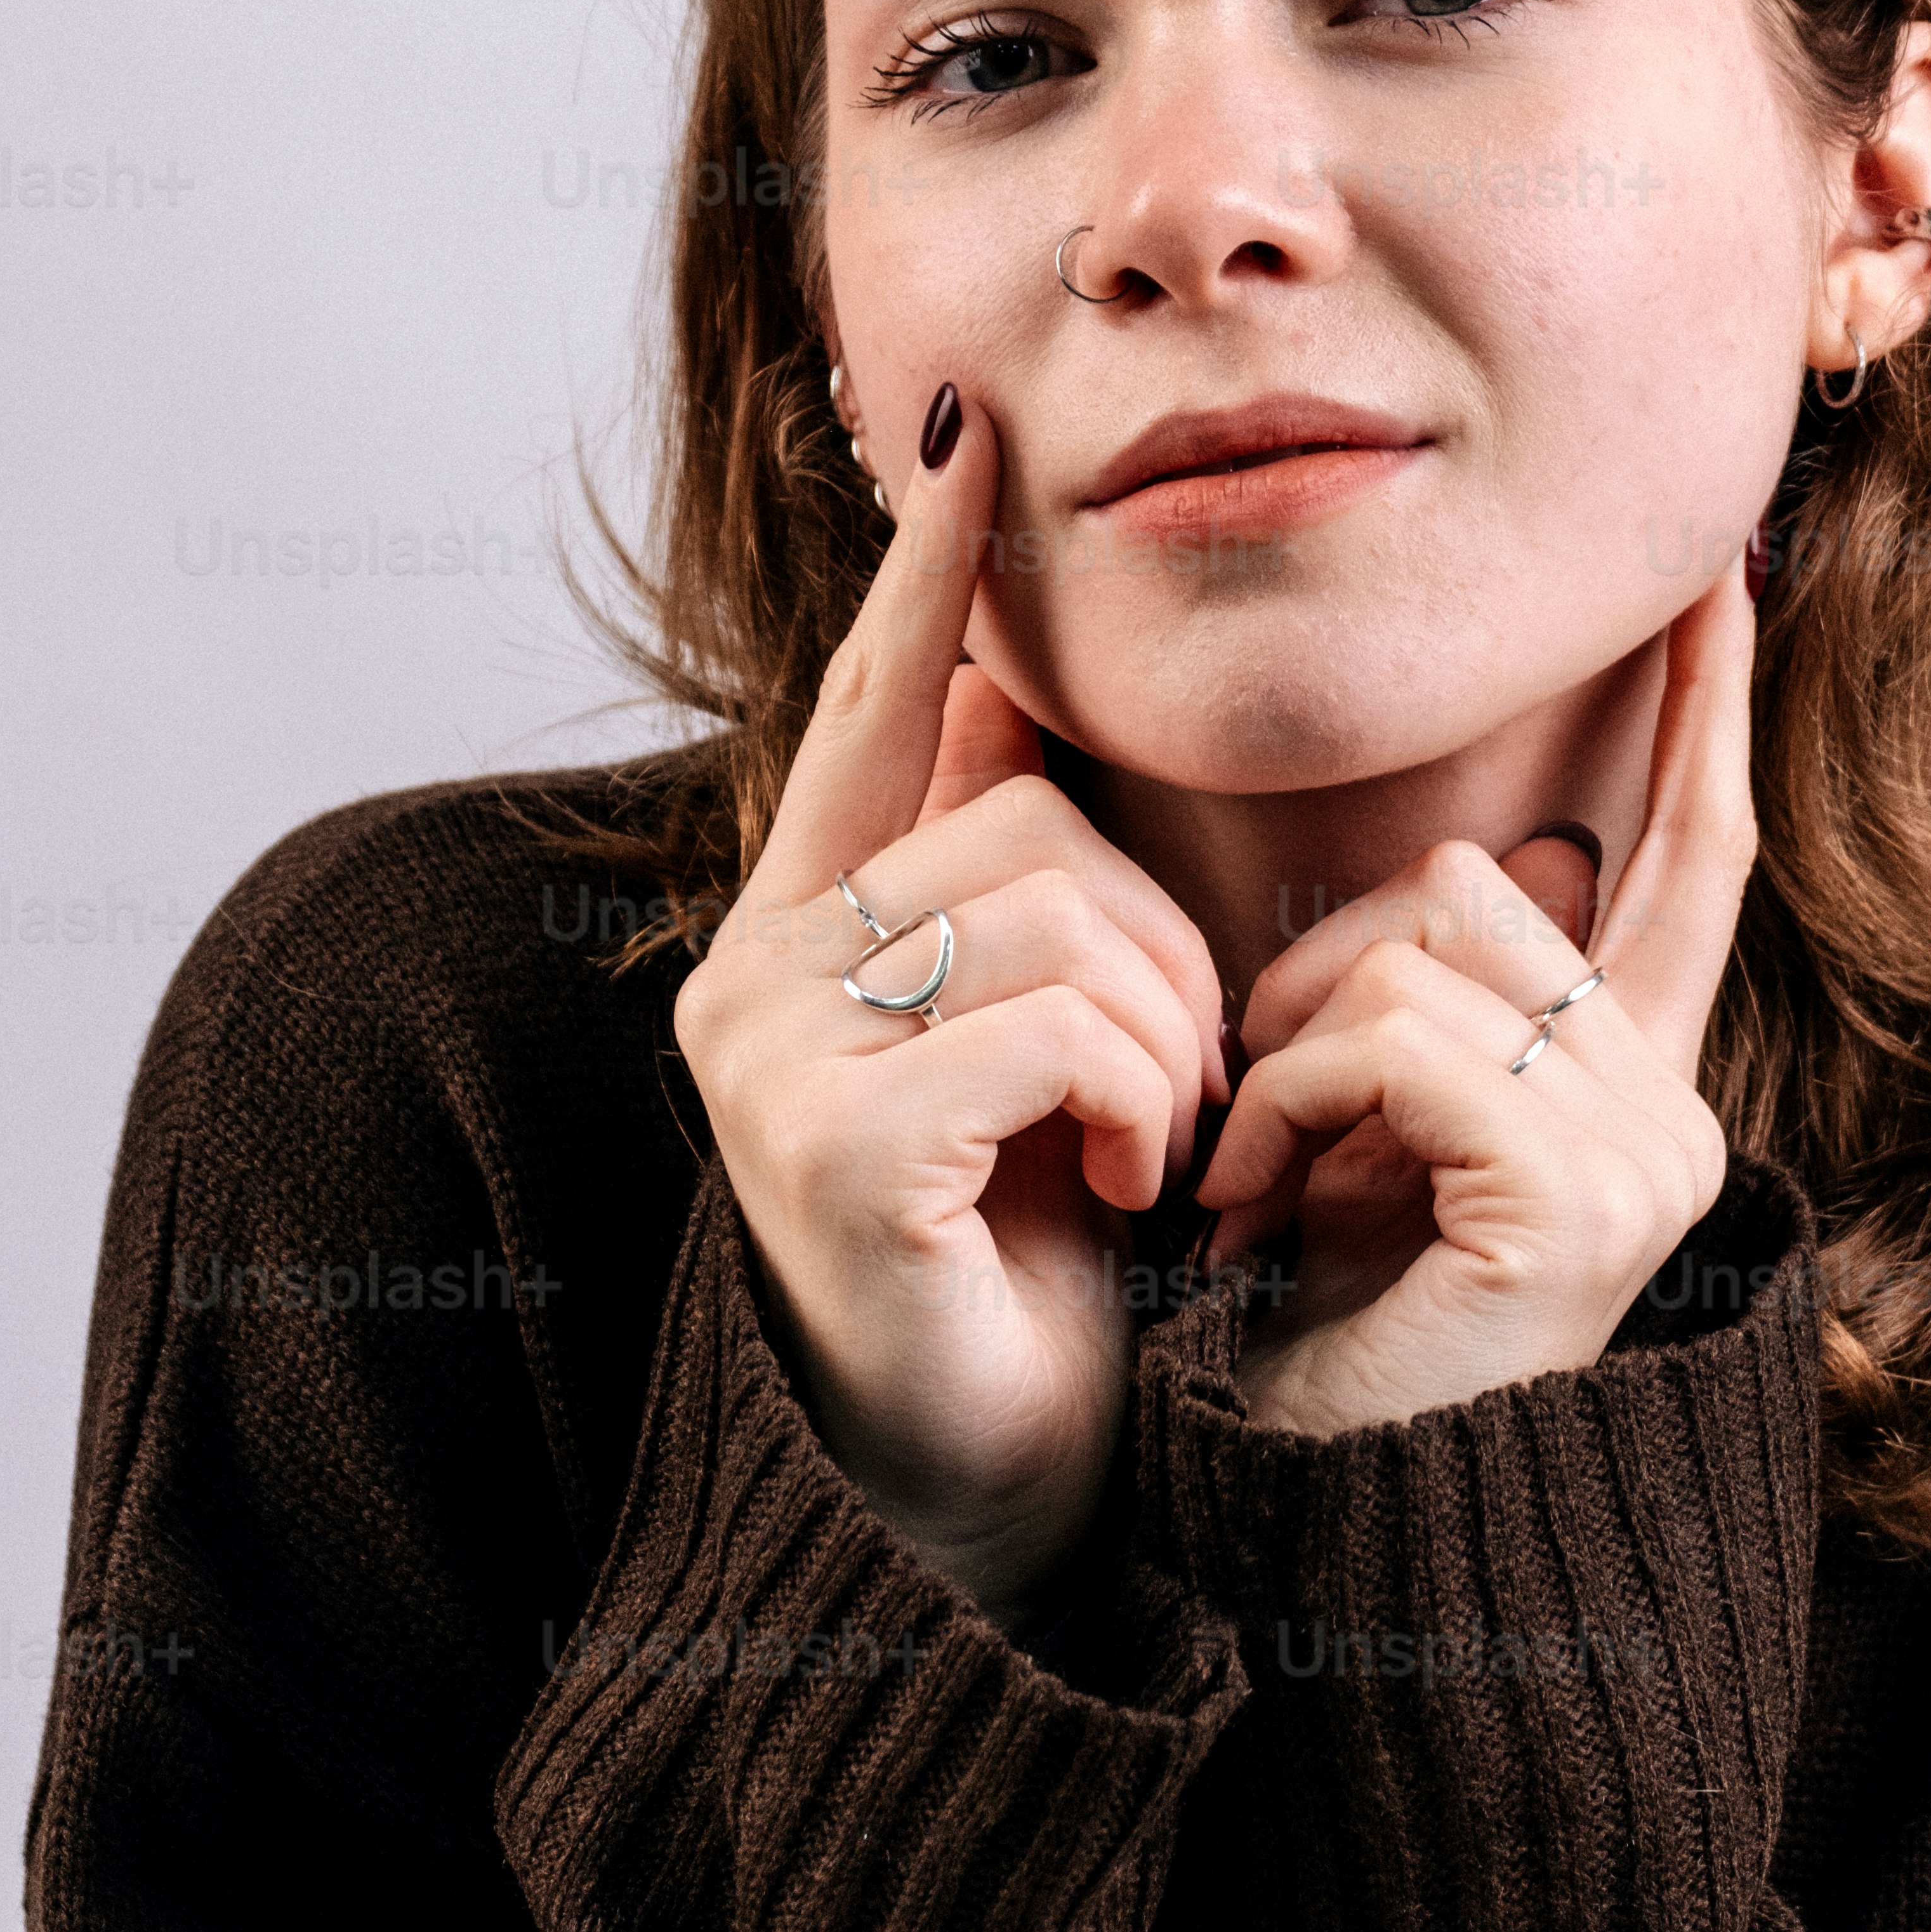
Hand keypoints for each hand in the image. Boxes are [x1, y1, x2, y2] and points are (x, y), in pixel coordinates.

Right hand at [670, 394, 1227, 1618]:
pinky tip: (1128, 1182)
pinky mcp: (828, 1145)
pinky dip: (1129, 1096)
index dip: (928, 577)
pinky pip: (1043, 1025)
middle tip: (1173, 1089)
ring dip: (1158, 1032)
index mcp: (806, 932)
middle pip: (1019, 819)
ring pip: (1050, 913)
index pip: (869, 707)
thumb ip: (1016, 881)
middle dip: (1155, 943)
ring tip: (1153, 1144)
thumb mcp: (1039, 1045)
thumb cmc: (1031, 1272)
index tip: (970, 430)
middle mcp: (757, 973)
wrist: (988, 1501)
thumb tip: (1024, 681)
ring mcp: (774, 1057)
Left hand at [1192, 566, 1757, 1438]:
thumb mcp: (1357, 1119)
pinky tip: (1254, 1207)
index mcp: (1624, 1079)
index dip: (1704, 713)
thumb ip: (1396, 988)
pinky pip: (1393, 1044)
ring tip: (1248, 1179)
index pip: (1691, 855)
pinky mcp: (1576, 1195)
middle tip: (1251, 1099)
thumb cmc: (1313, 1331)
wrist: (1313, 1516)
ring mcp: (1639, 1150)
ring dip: (1287, 1047)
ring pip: (1422, 945)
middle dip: (1323, 959)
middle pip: (1480, 875)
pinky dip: (1286, 1107)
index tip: (1718, 578)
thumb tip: (1411, 831)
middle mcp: (1666, 1103)